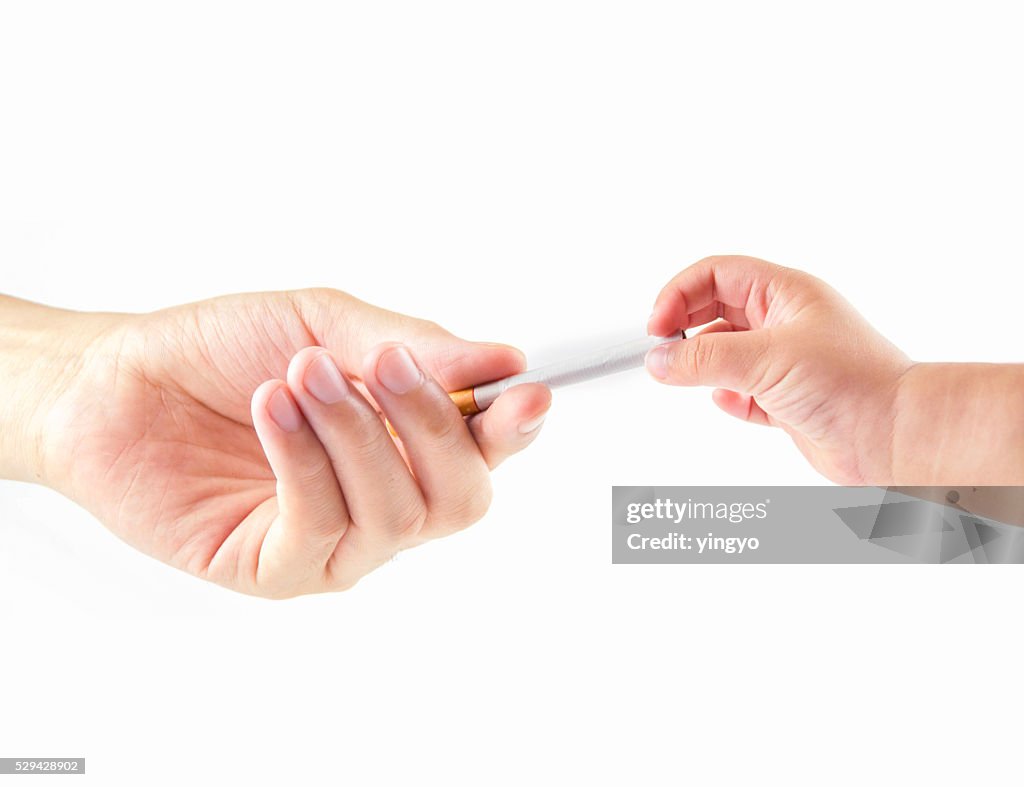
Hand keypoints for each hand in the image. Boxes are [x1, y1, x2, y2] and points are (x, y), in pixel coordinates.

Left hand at [6, 290, 549, 596]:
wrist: (114, 382)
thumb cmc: (220, 350)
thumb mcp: (323, 323)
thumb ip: (412, 346)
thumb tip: (503, 358)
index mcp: (406, 442)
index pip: (484, 452)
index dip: (514, 427)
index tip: (525, 391)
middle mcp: (382, 500)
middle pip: (461, 498)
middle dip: (432, 426)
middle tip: (386, 363)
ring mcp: (334, 543)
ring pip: (395, 513)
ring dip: (355, 433)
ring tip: (302, 372)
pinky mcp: (275, 569)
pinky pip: (321, 528)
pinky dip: (305, 461)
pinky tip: (273, 409)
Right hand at [645, 256, 912, 483]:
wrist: (897, 436)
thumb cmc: (855, 383)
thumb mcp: (767, 360)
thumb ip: (705, 359)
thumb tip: (660, 359)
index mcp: (784, 293)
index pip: (716, 275)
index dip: (680, 294)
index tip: (658, 326)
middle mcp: (782, 322)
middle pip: (714, 311)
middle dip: (685, 330)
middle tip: (664, 353)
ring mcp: (783, 361)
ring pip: (723, 354)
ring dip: (704, 367)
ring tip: (694, 381)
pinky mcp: (784, 399)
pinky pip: (739, 393)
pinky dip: (727, 398)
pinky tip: (731, 402)